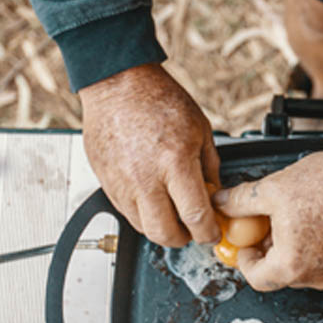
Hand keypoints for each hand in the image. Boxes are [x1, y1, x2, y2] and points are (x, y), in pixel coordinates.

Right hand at [79, 63, 219, 246]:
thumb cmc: (158, 99)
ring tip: (172, 212)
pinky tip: (152, 199)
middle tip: (192, 229)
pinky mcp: (106, 183)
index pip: (195, 217)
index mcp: (175, 162)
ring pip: (143, 228)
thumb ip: (209, 166)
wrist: (117, 83)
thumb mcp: (200, 129)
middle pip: (165, 234)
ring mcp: (122, 183)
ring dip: (161, 228)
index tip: (212, 232)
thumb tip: (216, 194)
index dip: (208, 232)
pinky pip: (126, 213)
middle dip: (183, 239)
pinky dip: (142, 214)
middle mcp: (145, 178)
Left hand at [212, 151, 322, 290]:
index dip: (245, 259)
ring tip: (291, 215)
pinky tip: (312, 218)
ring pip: (301, 266)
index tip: (244, 241)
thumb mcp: (272, 189)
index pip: (255, 278)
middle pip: (279, 272)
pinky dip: (311, 245)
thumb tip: (221, 203)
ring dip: (290, 247)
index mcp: (291, 266)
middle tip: (265, 223)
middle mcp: (315, 276)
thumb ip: (240, 201)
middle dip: (267, 249)